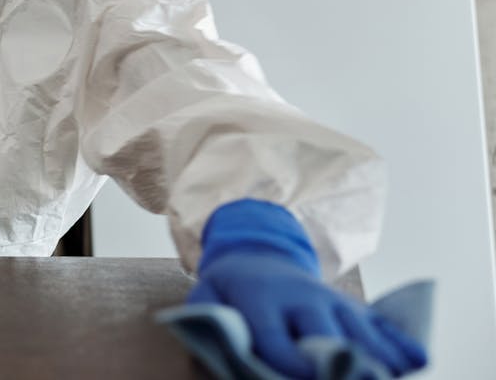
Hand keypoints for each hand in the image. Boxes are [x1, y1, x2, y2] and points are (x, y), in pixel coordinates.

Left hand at [188, 247, 427, 378]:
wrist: (256, 255)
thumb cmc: (229, 292)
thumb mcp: (207, 300)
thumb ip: (209, 329)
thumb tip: (222, 360)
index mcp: (259, 298)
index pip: (274, 336)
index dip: (289, 363)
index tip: (303, 377)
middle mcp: (301, 297)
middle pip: (326, 333)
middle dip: (338, 365)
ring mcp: (333, 300)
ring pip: (361, 332)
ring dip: (376, 362)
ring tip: (387, 379)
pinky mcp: (353, 306)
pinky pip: (383, 325)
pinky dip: (400, 345)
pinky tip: (414, 363)